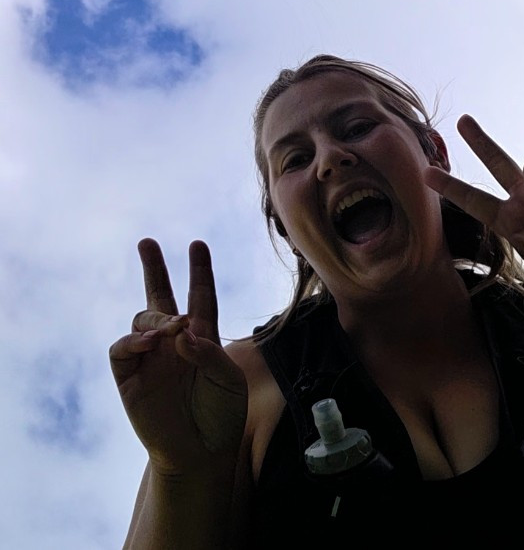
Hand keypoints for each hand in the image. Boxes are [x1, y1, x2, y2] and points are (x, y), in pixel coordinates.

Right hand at [109, 239, 246, 476]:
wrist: (201, 452)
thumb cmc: (221, 414)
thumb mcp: (229, 380)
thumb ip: (208, 352)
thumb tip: (179, 332)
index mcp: (202, 338)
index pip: (201, 297)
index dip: (200, 272)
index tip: (197, 245)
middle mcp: (174, 342)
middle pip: (161, 297)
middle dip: (154, 269)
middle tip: (147, 242)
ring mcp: (150, 357)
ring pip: (143, 318)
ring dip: (157, 316)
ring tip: (171, 328)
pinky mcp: (130, 376)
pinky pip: (122, 348)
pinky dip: (134, 340)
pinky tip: (150, 342)